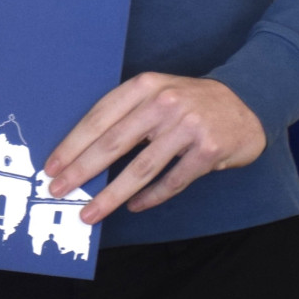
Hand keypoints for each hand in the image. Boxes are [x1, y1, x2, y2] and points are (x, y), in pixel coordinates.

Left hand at [44, 73, 264, 224]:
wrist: (247, 103)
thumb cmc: (189, 102)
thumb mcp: (157, 92)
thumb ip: (126, 113)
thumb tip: (82, 150)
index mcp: (144, 86)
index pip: (99, 118)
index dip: (72, 144)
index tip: (52, 166)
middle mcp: (164, 103)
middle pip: (113, 144)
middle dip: (81, 171)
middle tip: (58, 191)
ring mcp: (188, 127)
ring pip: (140, 169)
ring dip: (110, 195)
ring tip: (89, 213)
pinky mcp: (208, 151)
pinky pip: (172, 181)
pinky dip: (150, 197)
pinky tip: (133, 207)